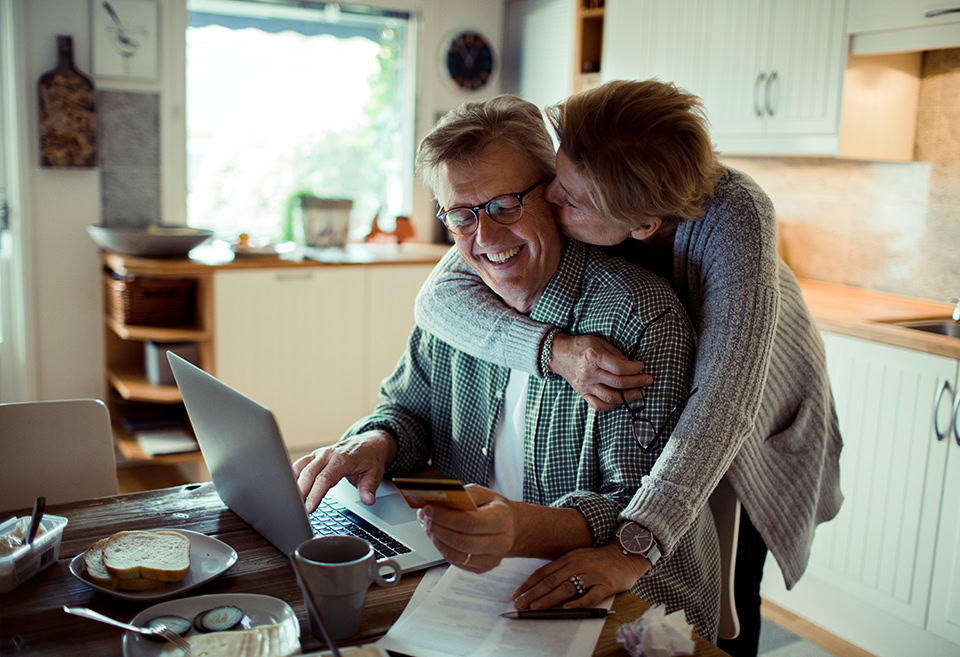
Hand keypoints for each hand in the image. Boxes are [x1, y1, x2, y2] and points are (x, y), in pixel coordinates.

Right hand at [292, 430, 396, 512]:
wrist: (370, 444)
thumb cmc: (370, 459)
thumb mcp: (374, 474)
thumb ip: (369, 488)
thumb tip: (368, 500)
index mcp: (342, 459)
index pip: (325, 478)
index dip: (315, 494)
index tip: (309, 508)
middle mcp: (328, 454)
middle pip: (309, 473)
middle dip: (301, 492)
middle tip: (297, 510)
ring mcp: (319, 454)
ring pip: (301, 467)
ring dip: (293, 484)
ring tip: (290, 501)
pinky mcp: (315, 456)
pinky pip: (300, 464)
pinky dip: (292, 476)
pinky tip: (289, 489)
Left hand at [418, 484, 515, 573]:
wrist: (511, 528)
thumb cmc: (494, 509)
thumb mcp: (483, 494)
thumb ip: (463, 495)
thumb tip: (439, 499)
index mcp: (501, 520)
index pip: (470, 522)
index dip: (446, 517)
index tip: (429, 508)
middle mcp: (499, 543)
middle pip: (460, 541)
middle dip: (437, 528)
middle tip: (424, 516)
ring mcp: (491, 559)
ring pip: (455, 554)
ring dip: (436, 539)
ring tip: (428, 525)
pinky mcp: (481, 568)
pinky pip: (456, 562)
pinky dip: (442, 548)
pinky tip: (437, 536)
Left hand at [512, 543, 650, 609]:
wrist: (626, 554)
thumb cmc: (599, 559)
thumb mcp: (578, 557)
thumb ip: (562, 568)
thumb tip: (541, 584)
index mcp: (569, 558)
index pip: (544, 572)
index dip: (529, 583)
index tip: (517, 593)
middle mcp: (578, 565)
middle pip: (551, 581)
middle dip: (533, 594)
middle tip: (520, 604)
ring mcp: (592, 575)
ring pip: (567, 588)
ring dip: (549, 599)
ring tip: (536, 607)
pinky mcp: (606, 585)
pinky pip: (590, 595)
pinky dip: (578, 602)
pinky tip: (566, 608)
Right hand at [549, 334, 652, 410]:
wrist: (558, 354)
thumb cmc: (580, 346)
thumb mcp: (598, 342)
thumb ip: (615, 353)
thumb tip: (631, 365)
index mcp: (593, 357)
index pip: (619, 367)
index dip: (634, 368)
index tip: (642, 367)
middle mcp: (589, 373)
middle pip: (618, 382)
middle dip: (637, 382)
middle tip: (648, 380)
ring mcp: (585, 386)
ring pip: (611, 397)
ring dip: (629, 396)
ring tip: (640, 392)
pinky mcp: (583, 394)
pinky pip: (599, 406)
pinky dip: (613, 405)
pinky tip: (622, 400)